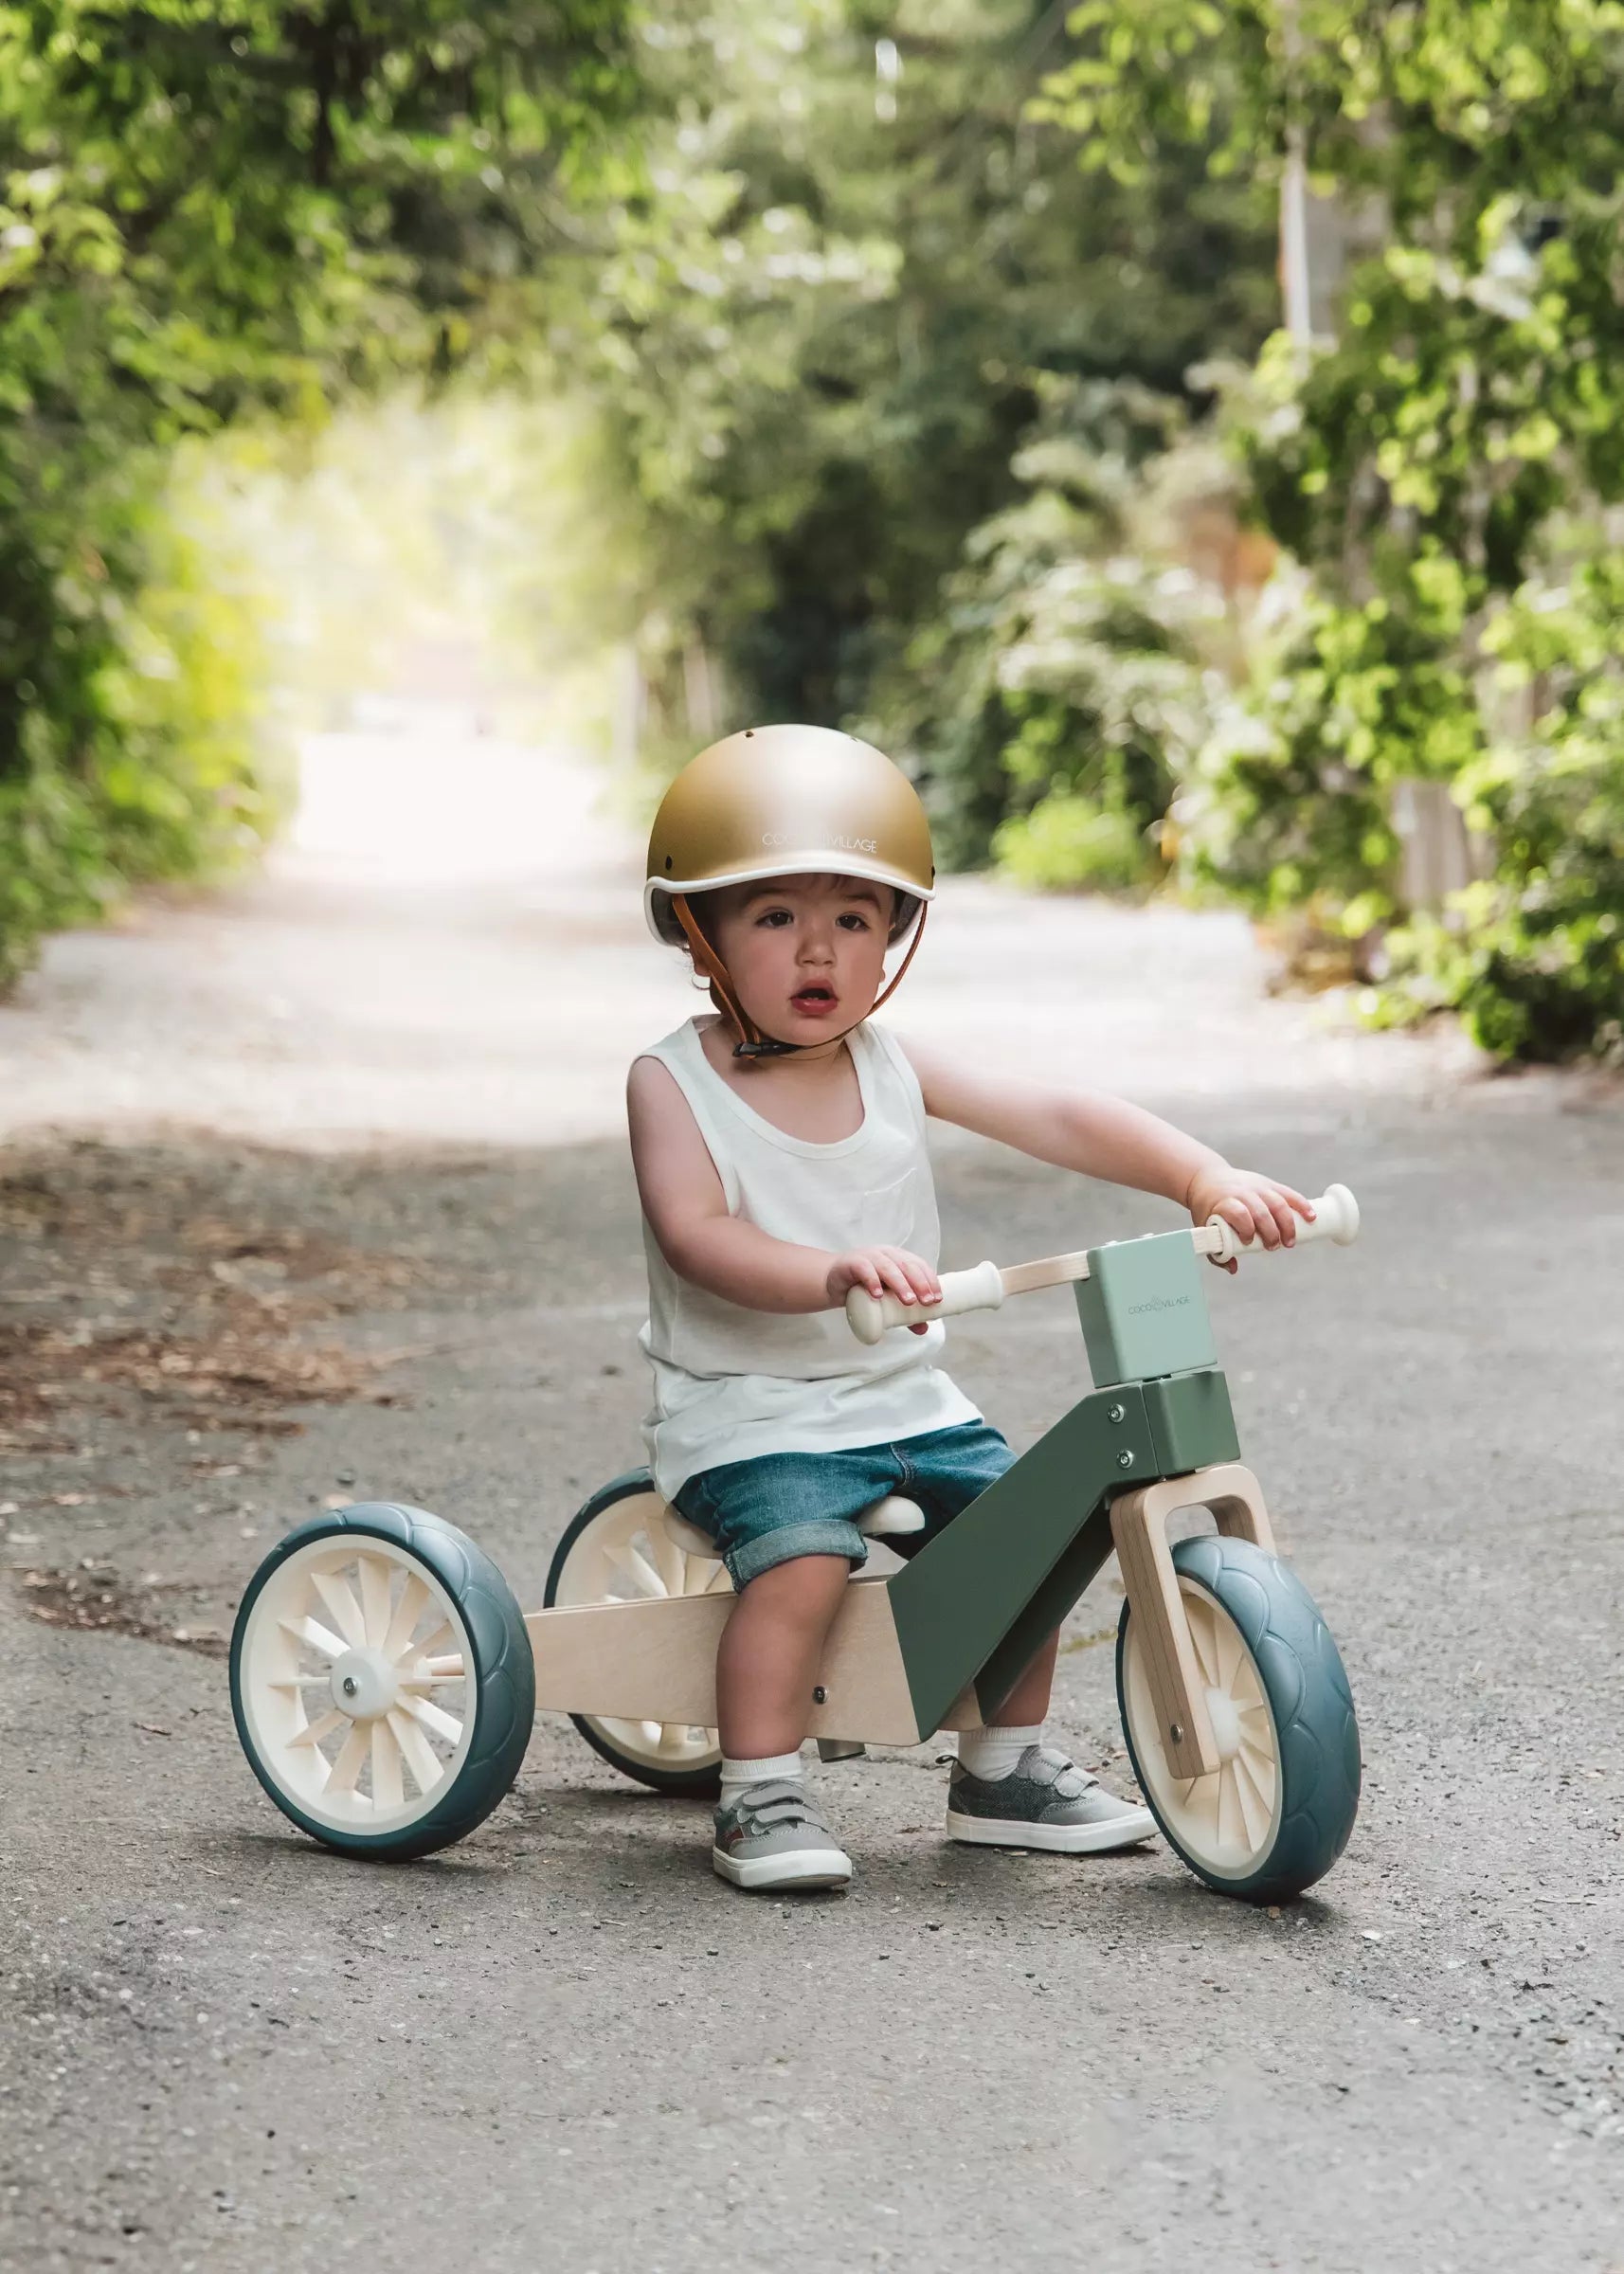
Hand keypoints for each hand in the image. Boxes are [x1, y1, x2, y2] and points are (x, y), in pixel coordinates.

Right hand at [826, 1246, 941, 1334]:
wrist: (834, 1282)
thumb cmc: (864, 1288)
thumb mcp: (887, 1301)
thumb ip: (904, 1314)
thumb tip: (924, 1329)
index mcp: (899, 1259)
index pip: (919, 1266)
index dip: (930, 1280)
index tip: (937, 1298)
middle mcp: (886, 1254)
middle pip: (907, 1266)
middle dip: (920, 1284)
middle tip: (927, 1302)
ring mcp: (869, 1257)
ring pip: (888, 1267)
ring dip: (900, 1284)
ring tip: (908, 1301)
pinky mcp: (852, 1263)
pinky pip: (864, 1269)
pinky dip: (872, 1281)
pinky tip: (878, 1294)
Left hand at [1186, 1167, 1314, 1274]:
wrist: (1207, 1178)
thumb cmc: (1208, 1208)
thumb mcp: (1206, 1226)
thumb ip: (1217, 1250)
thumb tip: (1233, 1269)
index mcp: (1225, 1201)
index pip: (1239, 1213)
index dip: (1246, 1228)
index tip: (1248, 1242)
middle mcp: (1243, 1192)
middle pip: (1262, 1211)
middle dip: (1271, 1232)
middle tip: (1273, 1247)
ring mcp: (1258, 1187)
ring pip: (1278, 1203)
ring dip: (1288, 1224)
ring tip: (1290, 1242)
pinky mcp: (1269, 1184)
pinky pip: (1289, 1194)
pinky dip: (1302, 1205)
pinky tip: (1311, 1217)